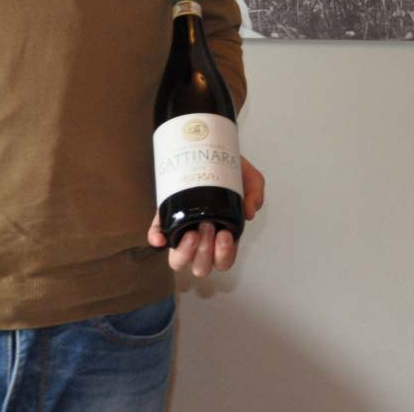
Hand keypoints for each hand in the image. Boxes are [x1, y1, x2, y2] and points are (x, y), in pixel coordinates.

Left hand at [147, 155, 265, 276]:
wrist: (211, 147)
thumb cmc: (230, 169)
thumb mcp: (249, 178)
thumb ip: (255, 192)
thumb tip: (249, 211)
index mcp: (224, 234)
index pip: (223, 260)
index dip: (224, 255)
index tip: (224, 234)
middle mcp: (203, 238)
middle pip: (201, 266)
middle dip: (205, 252)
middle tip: (208, 226)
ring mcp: (183, 229)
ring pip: (178, 260)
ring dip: (185, 252)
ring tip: (191, 231)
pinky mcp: (165, 218)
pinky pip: (157, 236)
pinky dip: (157, 239)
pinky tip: (160, 238)